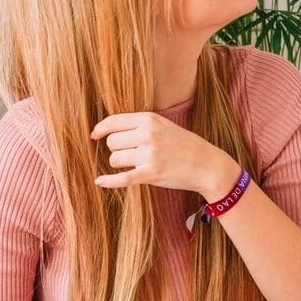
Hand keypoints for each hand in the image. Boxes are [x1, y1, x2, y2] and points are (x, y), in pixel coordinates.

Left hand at [93, 111, 242, 200]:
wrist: (206, 164)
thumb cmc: (183, 144)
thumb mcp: (162, 125)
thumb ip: (138, 124)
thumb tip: (107, 130)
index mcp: (149, 119)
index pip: (113, 122)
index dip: (100, 129)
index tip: (94, 135)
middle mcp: (147, 134)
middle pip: (111, 142)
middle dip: (116, 149)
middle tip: (130, 154)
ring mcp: (149, 154)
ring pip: (114, 159)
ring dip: (120, 164)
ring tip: (136, 164)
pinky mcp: (151, 174)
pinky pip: (122, 178)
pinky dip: (108, 181)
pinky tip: (99, 181)